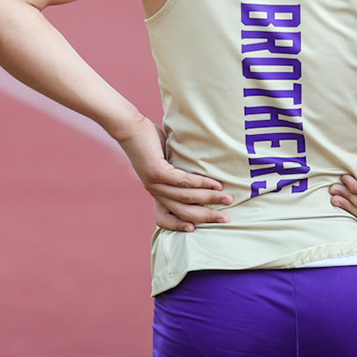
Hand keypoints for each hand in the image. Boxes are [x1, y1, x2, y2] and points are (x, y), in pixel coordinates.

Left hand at [117, 114, 232, 231]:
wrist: (129, 128)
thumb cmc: (150, 142)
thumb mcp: (164, 162)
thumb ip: (176, 173)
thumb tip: (199, 177)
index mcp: (155, 191)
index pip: (163, 218)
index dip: (179, 226)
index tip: (196, 229)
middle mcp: (154, 191)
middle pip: (183, 212)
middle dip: (206, 216)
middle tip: (226, 219)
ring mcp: (155, 183)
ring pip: (186, 198)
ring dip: (209, 199)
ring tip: (226, 198)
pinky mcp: (157, 172)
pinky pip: (183, 181)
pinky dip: (201, 184)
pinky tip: (214, 184)